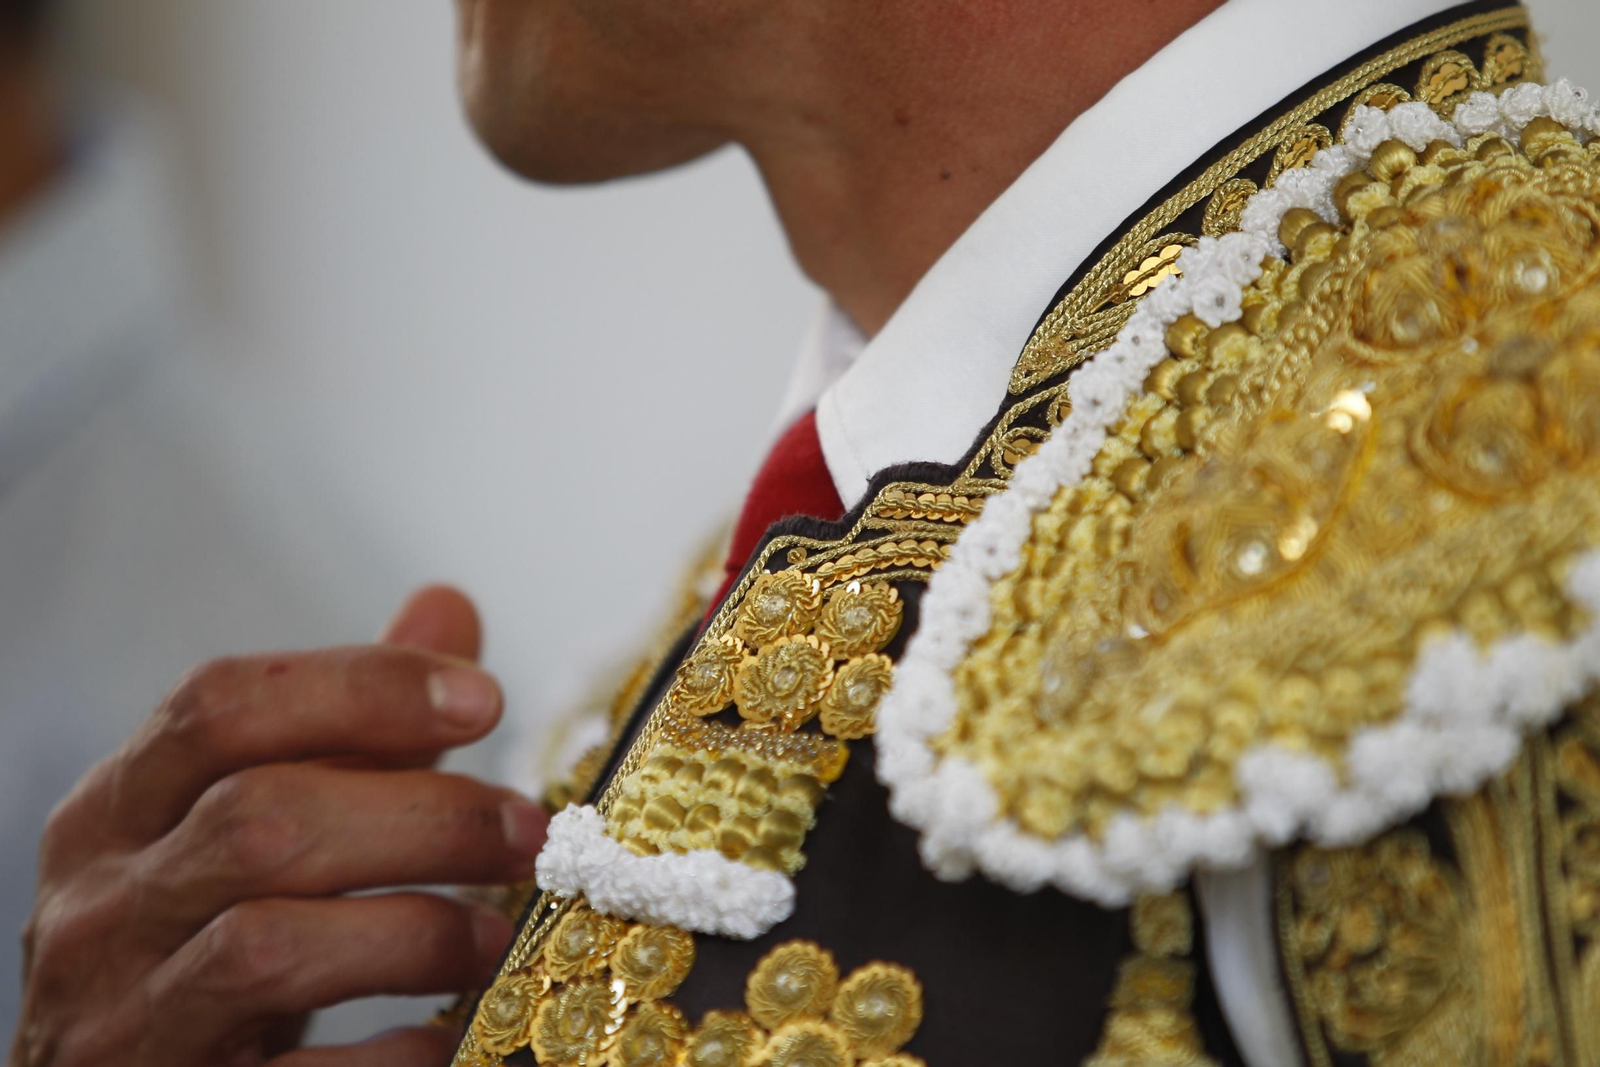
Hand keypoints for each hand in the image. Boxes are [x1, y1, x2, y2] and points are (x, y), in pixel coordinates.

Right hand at [9, 587, 548, 1066]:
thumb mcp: (257, 819)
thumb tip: (448, 606)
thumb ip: (350, 724)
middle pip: (258, 820)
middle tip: (528, 832)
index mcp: (116, 810)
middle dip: (421, 817)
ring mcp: (119, 1019)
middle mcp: (98, 906)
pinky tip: (451, 1039)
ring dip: (412, 930)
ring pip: (265, 946)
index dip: (361, 689)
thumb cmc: (201, 941)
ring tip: (495, 935)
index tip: (484, 700)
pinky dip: (388, 1057)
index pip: (219, 706)